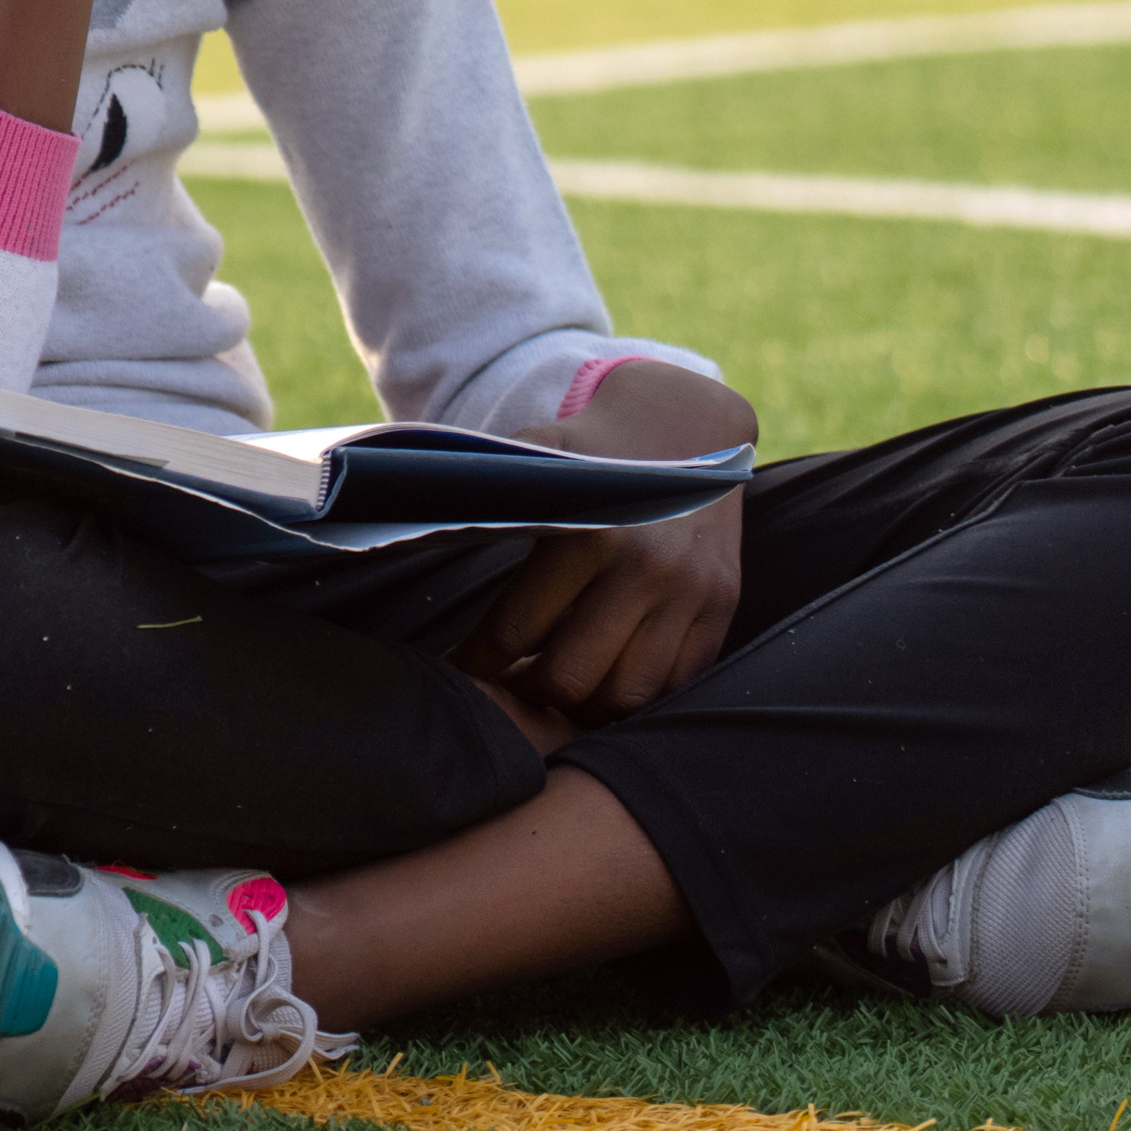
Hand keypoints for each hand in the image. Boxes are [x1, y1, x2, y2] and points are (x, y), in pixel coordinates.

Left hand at [472, 357, 757, 720]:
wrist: (689, 425)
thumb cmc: (594, 447)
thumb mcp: (537, 454)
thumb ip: (484, 489)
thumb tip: (408, 513)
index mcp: (592, 536)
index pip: (516, 631)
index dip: (477, 661)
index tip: (458, 669)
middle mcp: (648, 571)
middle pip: (571, 678)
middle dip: (528, 690)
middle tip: (506, 683)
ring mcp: (692, 595)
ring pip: (628, 694)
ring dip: (584, 704)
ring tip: (554, 688)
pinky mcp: (723, 607)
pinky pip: (678, 682)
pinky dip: (637, 695)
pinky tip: (605, 681)